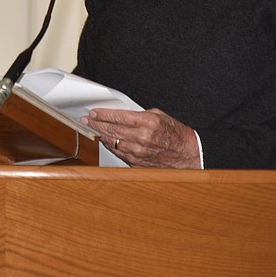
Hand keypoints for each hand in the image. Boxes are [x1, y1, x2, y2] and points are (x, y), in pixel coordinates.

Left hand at [82, 107, 199, 168]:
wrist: (189, 154)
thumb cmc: (176, 134)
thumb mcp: (159, 115)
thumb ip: (138, 114)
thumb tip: (120, 115)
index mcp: (147, 123)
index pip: (117, 117)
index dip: (102, 114)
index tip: (93, 112)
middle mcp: (141, 138)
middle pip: (111, 130)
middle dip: (96, 124)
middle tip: (86, 120)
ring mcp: (138, 153)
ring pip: (112, 143)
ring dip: (100, 135)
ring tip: (92, 129)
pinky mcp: (137, 163)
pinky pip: (118, 153)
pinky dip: (110, 146)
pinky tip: (105, 140)